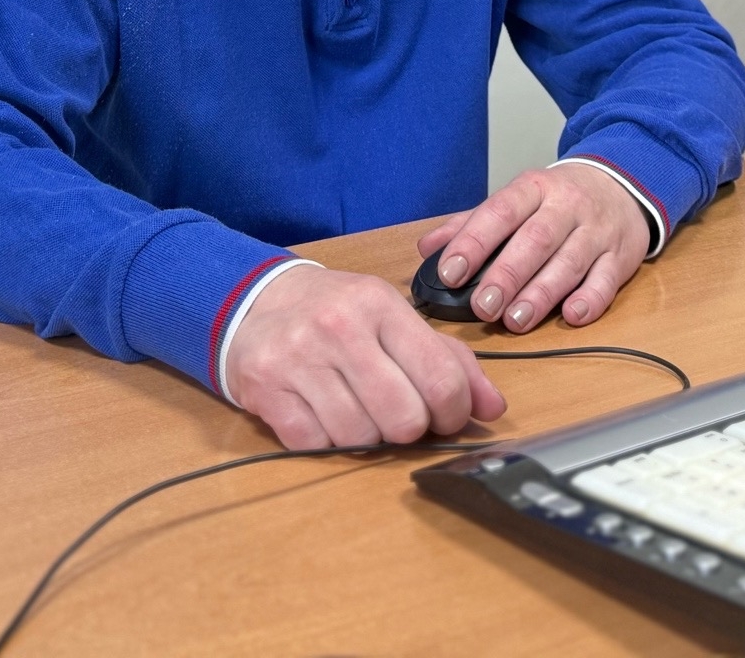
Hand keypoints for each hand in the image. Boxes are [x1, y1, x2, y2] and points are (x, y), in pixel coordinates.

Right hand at [225, 264, 507, 448]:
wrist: (252, 300)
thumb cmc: (335, 312)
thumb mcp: (393, 317)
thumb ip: (448, 359)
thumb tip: (492, 407)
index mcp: (380, 304)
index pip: (441, 379)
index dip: (452, 413)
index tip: (443, 416)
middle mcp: (339, 326)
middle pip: (403, 418)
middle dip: (407, 429)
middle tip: (396, 415)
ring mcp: (298, 357)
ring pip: (359, 438)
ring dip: (365, 437)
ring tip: (356, 411)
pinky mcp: (265, 388)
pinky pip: (314, 445)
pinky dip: (324, 442)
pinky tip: (321, 416)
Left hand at [418, 164, 650, 333]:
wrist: (623, 185)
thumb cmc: (558, 200)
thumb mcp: (517, 199)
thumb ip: (472, 223)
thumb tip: (427, 249)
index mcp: (534, 188)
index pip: (500, 212)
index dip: (474, 242)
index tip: (450, 272)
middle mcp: (567, 207)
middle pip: (536, 239)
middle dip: (507, 275)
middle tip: (483, 307)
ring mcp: (597, 232)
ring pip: (569, 262)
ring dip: (541, 295)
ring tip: (515, 321)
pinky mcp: (621, 258)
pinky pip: (607, 281)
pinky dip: (590, 300)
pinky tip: (571, 316)